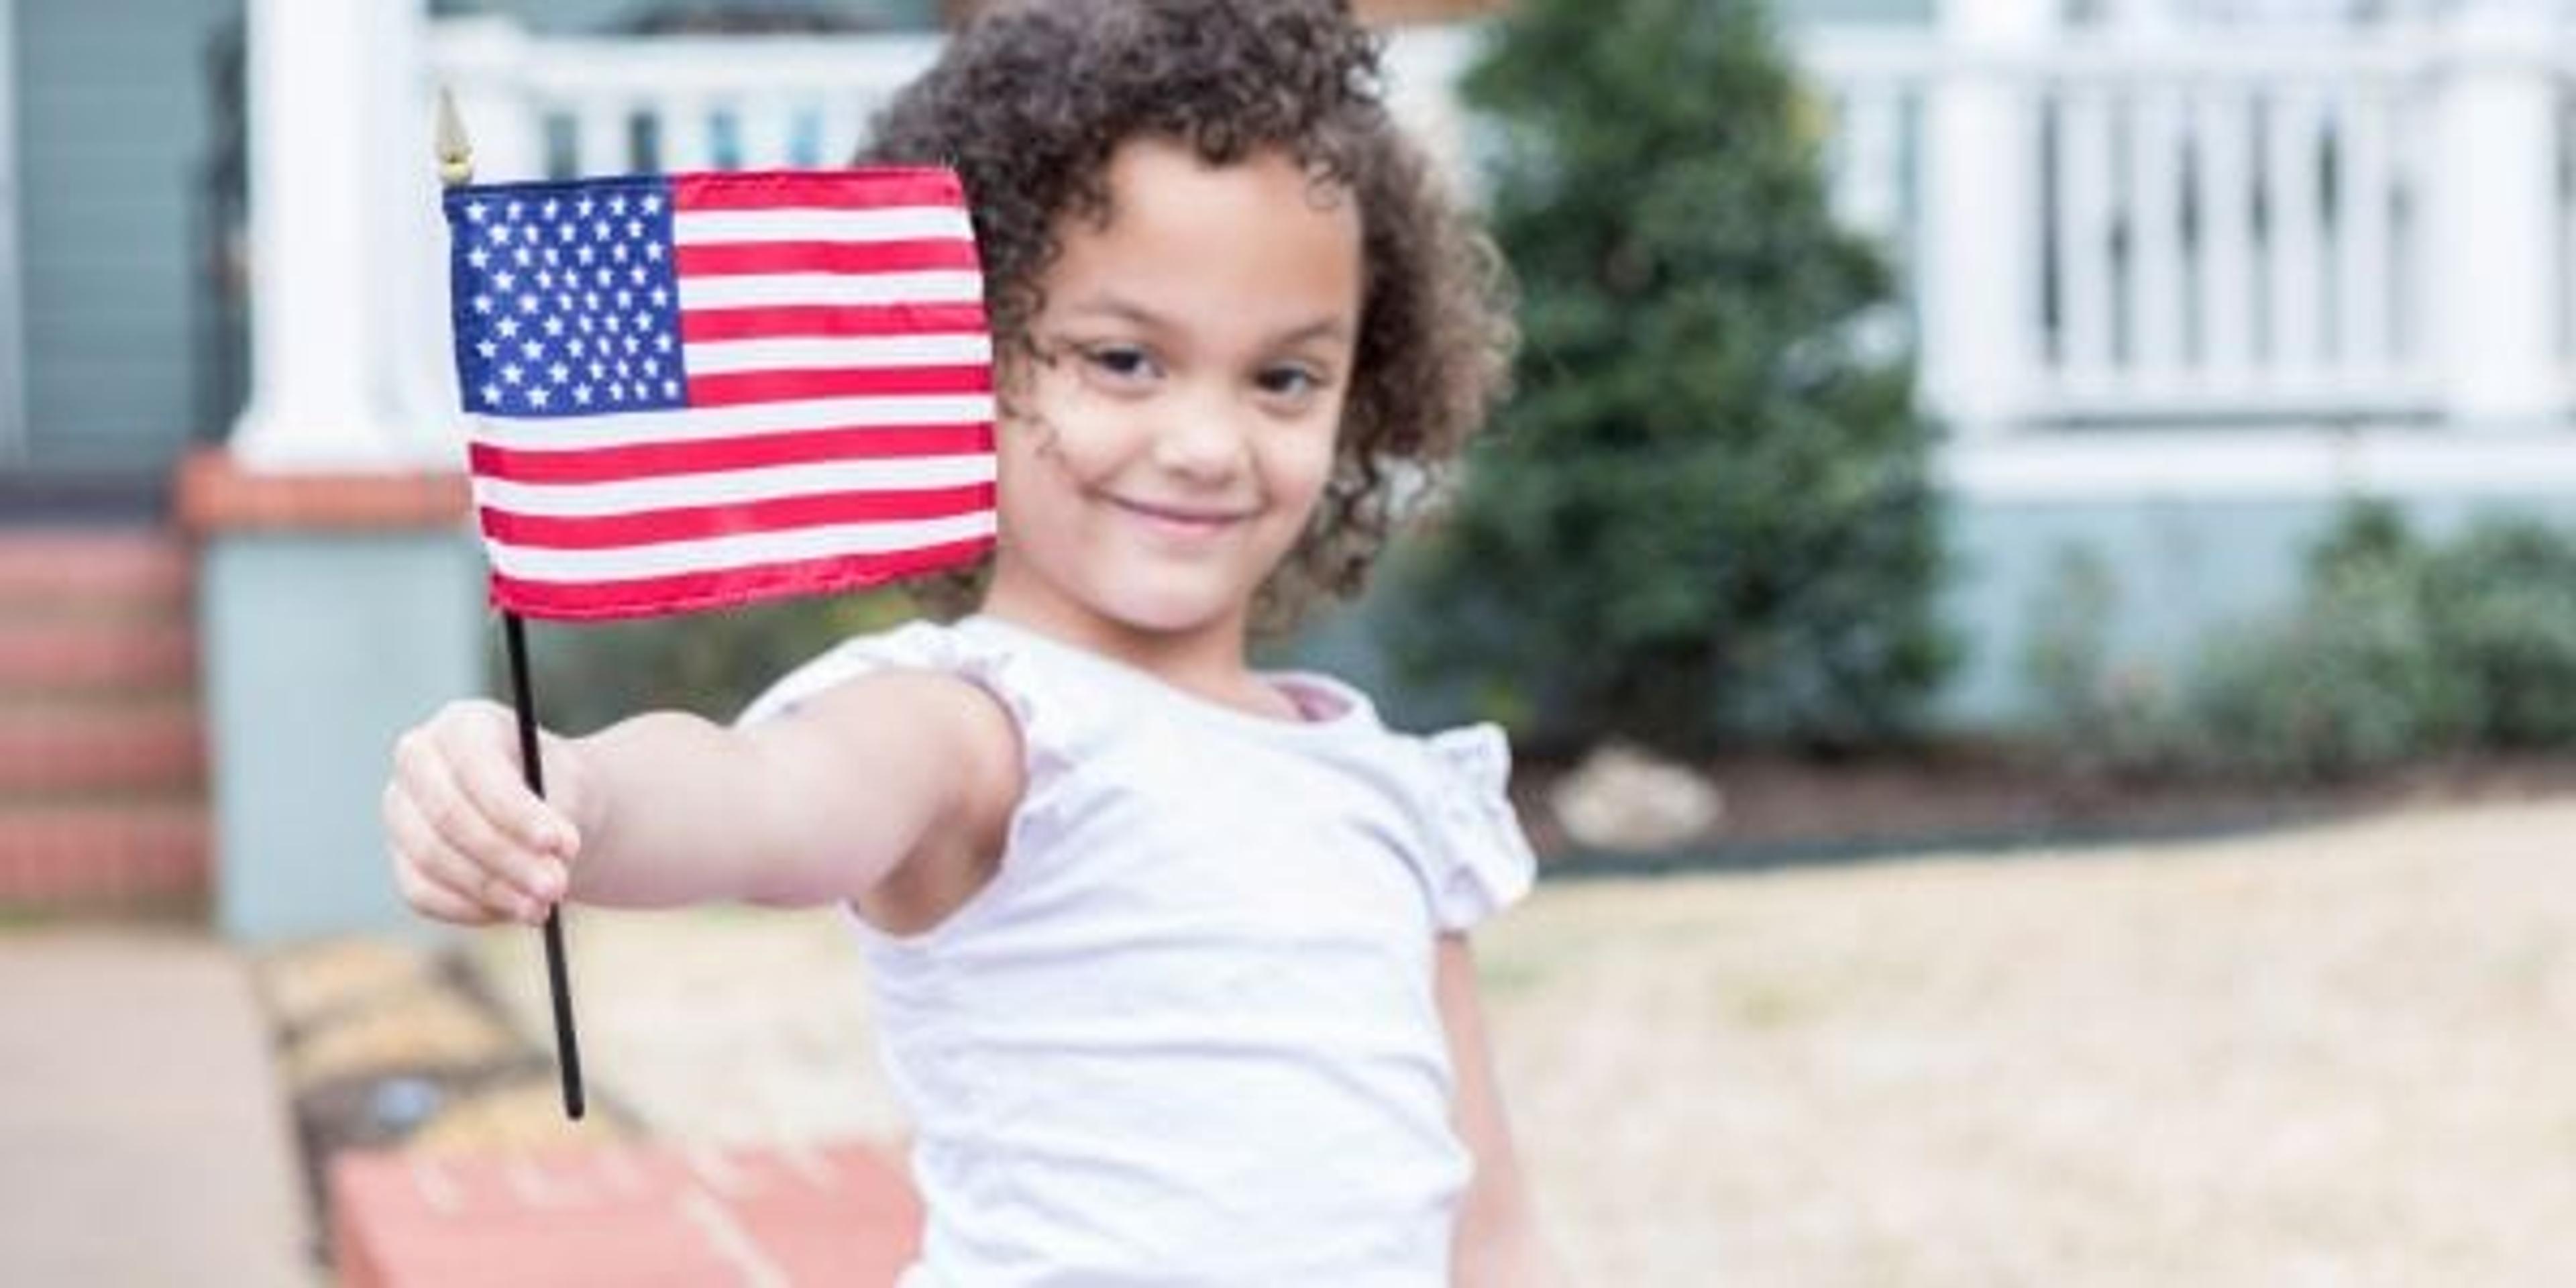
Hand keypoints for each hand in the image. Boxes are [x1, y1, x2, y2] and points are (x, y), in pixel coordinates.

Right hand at [383, 699, 593, 925]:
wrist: (543, 816)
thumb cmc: (557, 790)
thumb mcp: (572, 788)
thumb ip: (560, 814)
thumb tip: (552, 859)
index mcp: (461, 725)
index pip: (477, 767)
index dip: (517, 811)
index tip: (560, 844)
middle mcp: (417, 762)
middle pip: (448, 815)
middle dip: (507, 857)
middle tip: (556, 886)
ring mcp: (400, 812)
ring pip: (433, 859)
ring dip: (493, 890)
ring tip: (544, 907)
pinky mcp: (401, 859)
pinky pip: (422, 893)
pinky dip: (470, 909)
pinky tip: (512, 912)